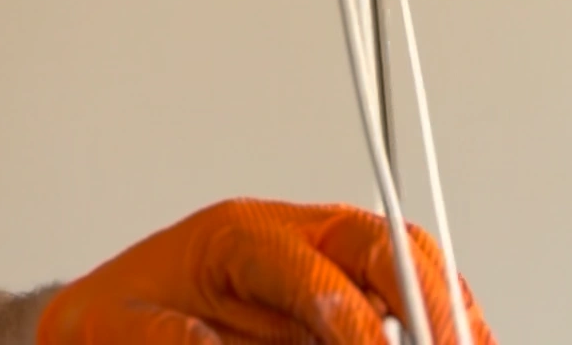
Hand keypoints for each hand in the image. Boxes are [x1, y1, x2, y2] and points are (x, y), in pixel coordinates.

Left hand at [36, 201, 492, 344]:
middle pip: (381, 244)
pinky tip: (457, 340)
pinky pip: (400, 305)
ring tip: (466, 344)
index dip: (353, 320)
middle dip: (425, 298)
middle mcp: (294, 240)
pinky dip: (438, 323)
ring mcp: (324, 266)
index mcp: (239, 236)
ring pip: (405, 270)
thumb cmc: (117, 316)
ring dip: (444, 314)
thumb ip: (171, 339)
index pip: (315, 267)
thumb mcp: (119, 329)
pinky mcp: (339, 301)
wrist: (105, 319)